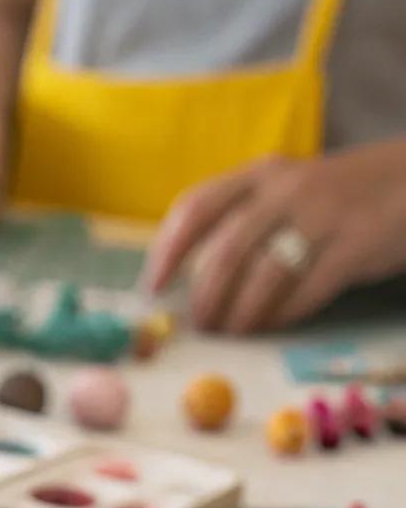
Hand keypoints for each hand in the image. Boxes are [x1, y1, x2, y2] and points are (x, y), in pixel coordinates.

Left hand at [143, 141, 405, 332]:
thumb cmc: (334, 198)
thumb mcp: (285, 192)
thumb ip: (242, 221)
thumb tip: (186, 277)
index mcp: (261, 174)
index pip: (197, 206)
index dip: (168, 250)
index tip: (152, 288)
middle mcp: (287, 189)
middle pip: (227, 248)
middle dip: (205, 295)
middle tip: (199, 326)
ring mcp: (323, 216)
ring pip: (264, 274)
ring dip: (240, 313)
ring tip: (232, 332)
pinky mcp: (355, 245)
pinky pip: (307, 291)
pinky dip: (282, 316)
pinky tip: (271, 326)